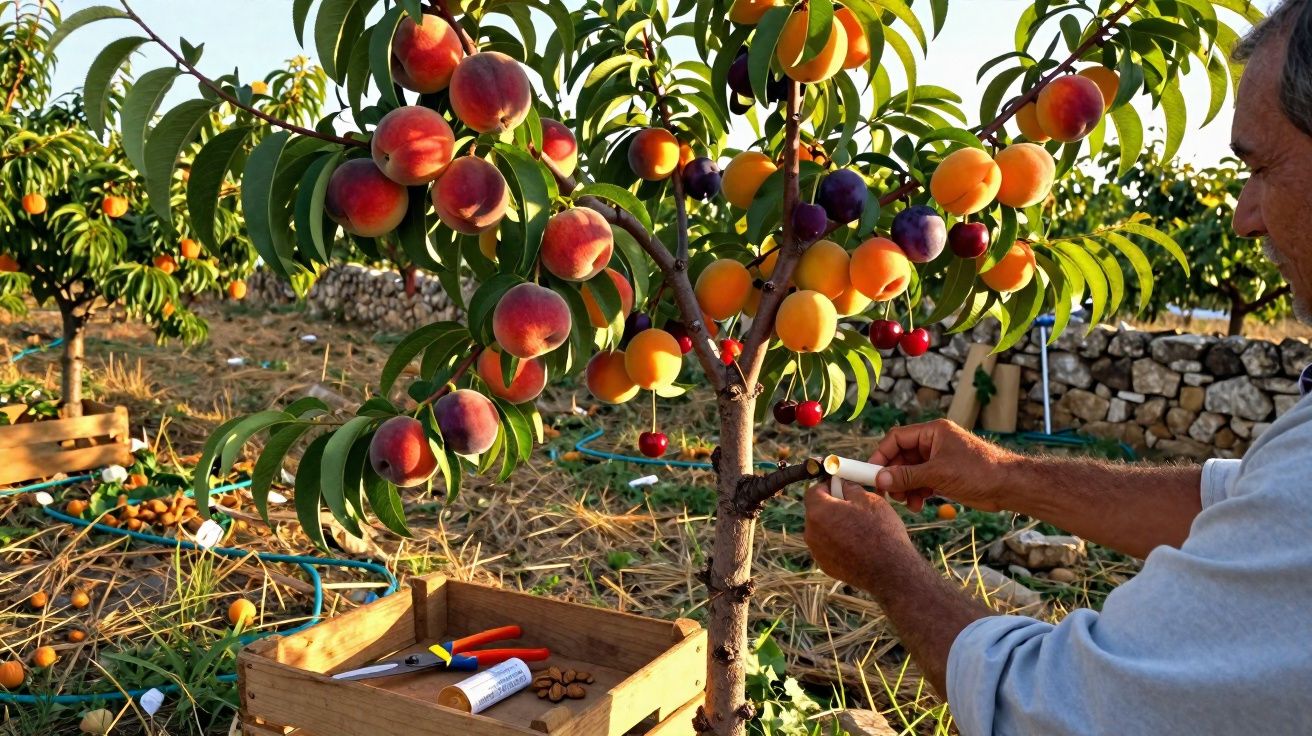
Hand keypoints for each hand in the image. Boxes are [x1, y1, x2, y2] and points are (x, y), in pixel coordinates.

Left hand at [803, 480, 914, 590]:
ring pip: (822, 530)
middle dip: (831, 506)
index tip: (841, 486)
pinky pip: (827, 547)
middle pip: (816, 511)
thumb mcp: (869, 500)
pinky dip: (838, 542)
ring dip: (835, 525)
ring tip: (858, 527)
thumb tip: (844, 484)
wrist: (890, 571)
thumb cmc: (881, 532)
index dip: (827, 486)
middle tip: (853, 506)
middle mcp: (811, 532)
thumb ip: (850, 488)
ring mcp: (817, 552)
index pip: (813, 491)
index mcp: (819, 512)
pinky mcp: (825, 566)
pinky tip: (857, 544)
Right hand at [870, 419, 1020, 511]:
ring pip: (910, 472)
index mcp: (933, 432)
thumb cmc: (978, 471)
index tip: (871, 472)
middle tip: (887, 493)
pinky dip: (916, 493)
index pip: (897, 438)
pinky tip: (918, 505)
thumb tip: (880, 479)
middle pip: (901, 457)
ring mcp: (939, 460)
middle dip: (894, 475)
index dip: (882, 454)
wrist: (1008, 487)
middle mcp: (934, 443)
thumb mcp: (938, 474)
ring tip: (907, 502)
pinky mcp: (944, 476)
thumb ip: (907, 476)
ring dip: (905, 488)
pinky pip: (921, 482)